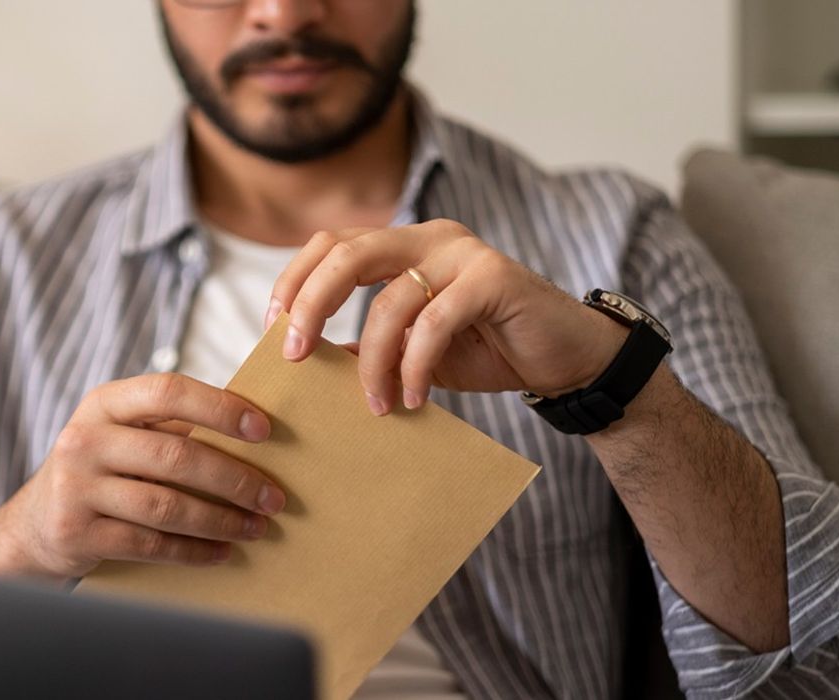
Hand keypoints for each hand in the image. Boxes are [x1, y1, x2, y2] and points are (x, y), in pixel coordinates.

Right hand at [0, 373, 285, 583]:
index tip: (264, 429)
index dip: (219, 408)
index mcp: (105, 402)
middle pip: (175, 455)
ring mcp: (76, 486)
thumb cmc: (101, 471)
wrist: (34, 524)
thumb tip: (256, 434)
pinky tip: (221, 553)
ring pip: (165, 505)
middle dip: (234, 479)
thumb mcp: (123, 435)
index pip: (168, 391)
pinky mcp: (76, 532)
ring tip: (256, 528)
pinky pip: (148, 544)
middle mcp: (85, 438)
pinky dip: (192, 551)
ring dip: (220, 520)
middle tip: (274, 497)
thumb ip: (172, 429)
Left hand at [265, 220, 626, 414]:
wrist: (565, 359)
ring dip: (373, 360)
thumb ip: (367, 346)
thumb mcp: (413, 352)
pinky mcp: (495, 278)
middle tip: (294, 354)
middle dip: (311, 303)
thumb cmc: (486, 351)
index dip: (294, 282)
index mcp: (403, 247)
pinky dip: (415, 364)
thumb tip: (307, 362)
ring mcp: (464, 253)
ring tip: (374, 405)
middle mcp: (429, 238)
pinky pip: (435, 321)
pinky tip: (413, 398)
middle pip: (347, 253)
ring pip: (390, 299)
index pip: (331, 245)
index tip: (273, 331)